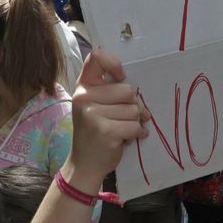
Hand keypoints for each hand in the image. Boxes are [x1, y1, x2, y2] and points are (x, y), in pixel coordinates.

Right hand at [66, 50, 148, 181]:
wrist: (84, 164)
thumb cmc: (95, 133)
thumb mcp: (95, 107)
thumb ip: (111, 92)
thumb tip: (139, 95)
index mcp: (83, 87)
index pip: (97, 57)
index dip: (114, 64)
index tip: (121, 77)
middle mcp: (84, 97)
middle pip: (128, 90)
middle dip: (133, 106)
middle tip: (123, 118)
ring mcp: (93, 114)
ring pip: (134, 110)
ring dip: (134, 122)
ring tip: (120, 130)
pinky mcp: (105, 130)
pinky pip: (135, 126)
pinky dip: (136, 134)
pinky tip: (126, 139)